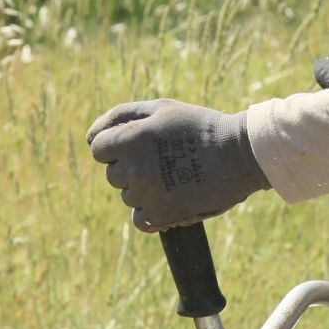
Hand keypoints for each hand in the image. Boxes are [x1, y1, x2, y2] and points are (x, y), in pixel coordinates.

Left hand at [86, 99, 268, 232]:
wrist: (239, 154)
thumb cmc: (198, 126)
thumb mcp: (160, 109)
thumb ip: (120, 116)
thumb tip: (90, 136)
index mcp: (129, 139)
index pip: (98, 148)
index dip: (118, 145)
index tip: (142, 145)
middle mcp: (133, 168)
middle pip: (113, 175)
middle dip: (132, 167)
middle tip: (164, 159)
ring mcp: (146, 195)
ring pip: (128, 196)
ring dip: (145, 189)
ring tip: (175, 176)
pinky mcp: (161, 216)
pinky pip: (140, 219)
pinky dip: (152, 212)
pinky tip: (172, 197)